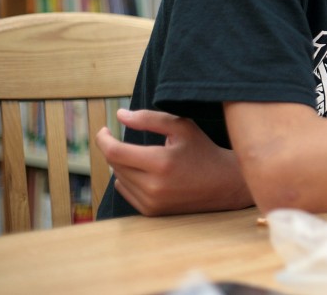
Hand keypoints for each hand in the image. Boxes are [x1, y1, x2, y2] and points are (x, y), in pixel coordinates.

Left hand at [96, 109, 252, 215]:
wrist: (223, 183)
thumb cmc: (202, 150)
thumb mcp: (182, 127)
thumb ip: (149, 118)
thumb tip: (120, 115)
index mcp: (160, 162)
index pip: (115, 152)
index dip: (103, 139)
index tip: (104, 130)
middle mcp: (154, 186)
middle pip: (115, 165)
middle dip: (116, 149)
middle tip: (126, 140)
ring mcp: (152, 202)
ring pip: (119, 178)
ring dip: (123, 164)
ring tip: (143, 157)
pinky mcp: (152, 212)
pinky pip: (126, 191)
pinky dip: (128, 179)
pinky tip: (145, 172)